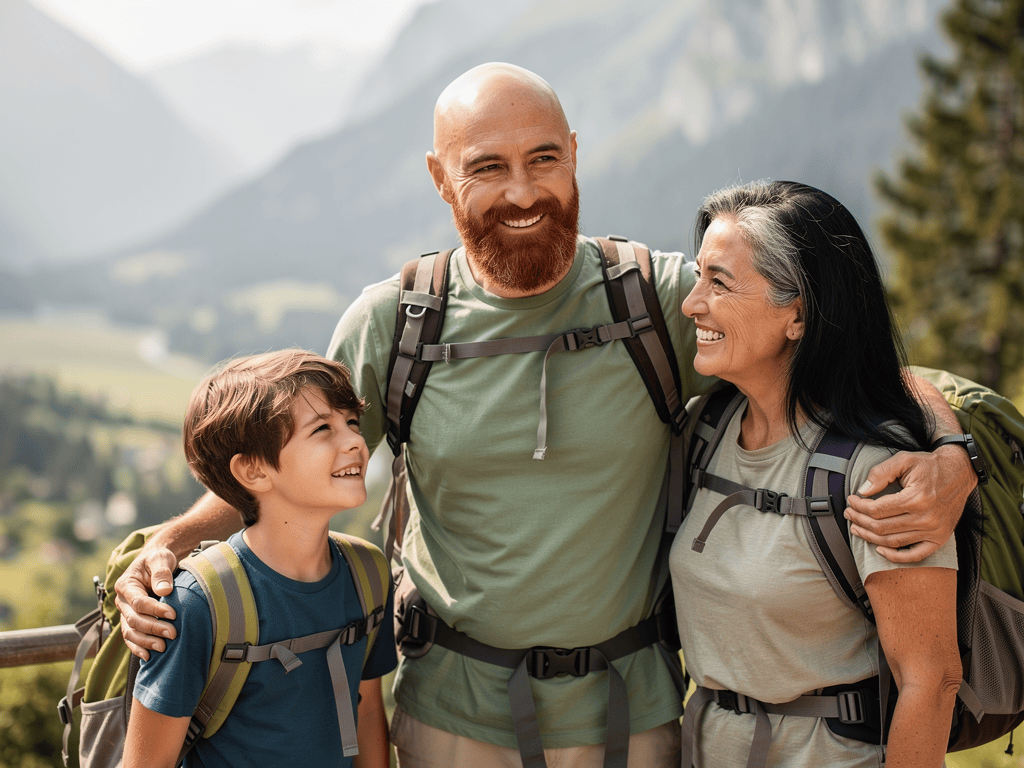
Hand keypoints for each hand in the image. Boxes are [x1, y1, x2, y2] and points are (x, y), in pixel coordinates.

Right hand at [114, 547, 178, 659]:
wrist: (155, 562)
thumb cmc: (158, 559)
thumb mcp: (161, 558)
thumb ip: (162, 572)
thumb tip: (164, 591)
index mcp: (126, 584)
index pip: (139, 602)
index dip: (155, 610)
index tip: (173, 614)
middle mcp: (122, 601)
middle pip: (134, 619)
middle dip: (153, 628)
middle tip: (173, 633)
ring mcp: (125, 612)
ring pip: (130, 632)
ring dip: (146, 641)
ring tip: (163, 648)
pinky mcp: (131, 620)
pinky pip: (130, 637)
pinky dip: (137, 647)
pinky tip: (148, 656)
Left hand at [845, 445, 975, 562]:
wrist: (960, 473)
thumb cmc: (930, 466)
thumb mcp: (904, 460)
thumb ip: (881, 473)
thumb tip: (863, 490)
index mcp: (916, 498)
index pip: (877, 510)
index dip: (859, 506)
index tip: (851, 500)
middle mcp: (926, 518)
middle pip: (881, 527)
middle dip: (859, 521)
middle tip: (849, 514)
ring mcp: (934, 531)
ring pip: (892, 542)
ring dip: (870, 537)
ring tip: (857, 528)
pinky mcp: (939, 538)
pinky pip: (915, 555)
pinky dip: (896, 556)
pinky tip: (880, 550)